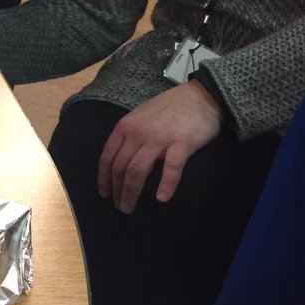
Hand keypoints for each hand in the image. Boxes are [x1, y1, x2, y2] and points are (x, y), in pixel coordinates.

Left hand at [98, 80, 222, 212]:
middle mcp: (138, 133)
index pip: (107, 157)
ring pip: (138, 170)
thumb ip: (129, 135)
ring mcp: (159, 139)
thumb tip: (119, 158)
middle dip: (116, 190)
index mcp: (125, 127)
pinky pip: (171, 168)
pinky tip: (162, 198)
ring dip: (131, 192)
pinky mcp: (181, 144)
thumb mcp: (140, 117)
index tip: (104, 194)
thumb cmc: (169, 108)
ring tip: (129, 207)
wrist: (200, 96)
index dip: (104, 178)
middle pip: (120, 167)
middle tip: (119, 206)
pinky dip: (166, 184)